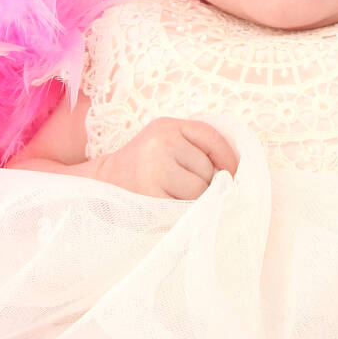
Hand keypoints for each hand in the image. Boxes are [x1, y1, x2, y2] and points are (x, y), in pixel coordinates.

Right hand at [94, 117, 239, 199]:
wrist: (104, 184)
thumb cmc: (144, 166)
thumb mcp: (166, 144)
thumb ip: (196, 148)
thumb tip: (232, 173)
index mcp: (166, 126)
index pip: (211, 137)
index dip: (228, 156)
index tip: (234, 172)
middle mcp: (160, 144)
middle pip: (207, 170)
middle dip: (204, 183)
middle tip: (181, 186)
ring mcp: (154, 170)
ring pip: (199, 191)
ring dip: (194, 199)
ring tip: (172, 195)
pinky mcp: (150, 197)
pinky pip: (185, 209)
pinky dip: (182, 212)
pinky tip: (166, 206)